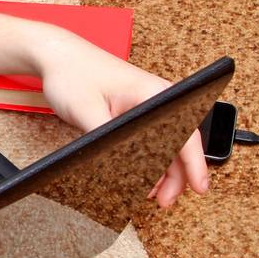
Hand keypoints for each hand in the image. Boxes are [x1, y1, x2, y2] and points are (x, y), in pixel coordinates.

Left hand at [34, 30, 208, 207]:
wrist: (57, 56)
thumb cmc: (73, 74)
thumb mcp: (87, 112)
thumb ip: (108, 141)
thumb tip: (125, 168)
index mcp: (154, 94)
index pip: (186, 134)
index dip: (195, 165)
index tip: (201, 188)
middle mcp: (157, 98)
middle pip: (180, 144)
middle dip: (176, 176)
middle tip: (164, 201)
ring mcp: (148, 105)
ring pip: (167, 144)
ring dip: (163, 171)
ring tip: (153, 194)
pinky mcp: (135, 111)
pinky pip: (152, 139)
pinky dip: (149, 159)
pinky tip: (142, 176)